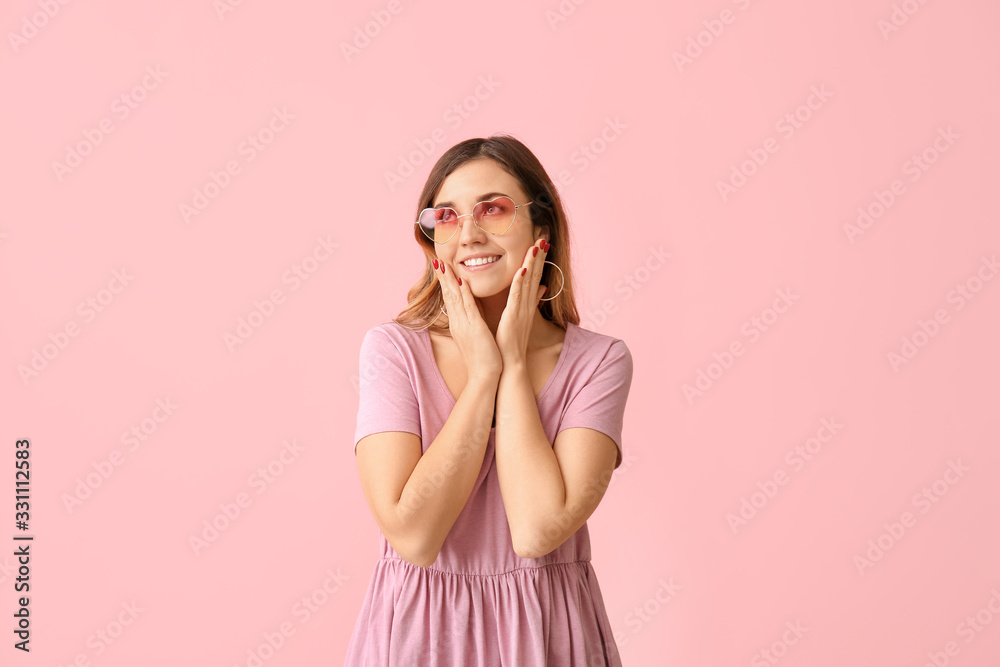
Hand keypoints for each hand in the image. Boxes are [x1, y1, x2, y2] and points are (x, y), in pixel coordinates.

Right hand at [434, 257, 502, 380]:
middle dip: (443, 277)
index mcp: (459, 323)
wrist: (484, 376)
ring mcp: (465, 325)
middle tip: (437, 260)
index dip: (446, 283)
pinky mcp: (474, 328)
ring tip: (443, 264)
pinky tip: (461, 281)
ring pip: (455, 298)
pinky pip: (468, 307)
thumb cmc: (483, 357)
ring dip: (449, 280)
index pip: (451, 299)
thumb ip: (473, 320)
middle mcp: (458, 322)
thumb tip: (473, 309)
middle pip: (448, 295)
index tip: (442, 268)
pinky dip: (464, 293)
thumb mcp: (475, 335)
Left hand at [495, 238, 549, 365]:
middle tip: (543, 236)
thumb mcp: (523, 316)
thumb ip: (533, 300)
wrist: (511, 362)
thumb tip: (542, 287)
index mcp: (528, 303)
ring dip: (532, 263)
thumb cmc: (513, 341)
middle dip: (539, 255)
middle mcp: (528, 304)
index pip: (535, 276)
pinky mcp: (513, 316)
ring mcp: (522, 309)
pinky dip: (521, 282)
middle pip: (535, 274)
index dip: (539, 259)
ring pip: (528, 281)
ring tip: (537, 245)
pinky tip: (522, 269)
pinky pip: (518, 295)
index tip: (541, 243)